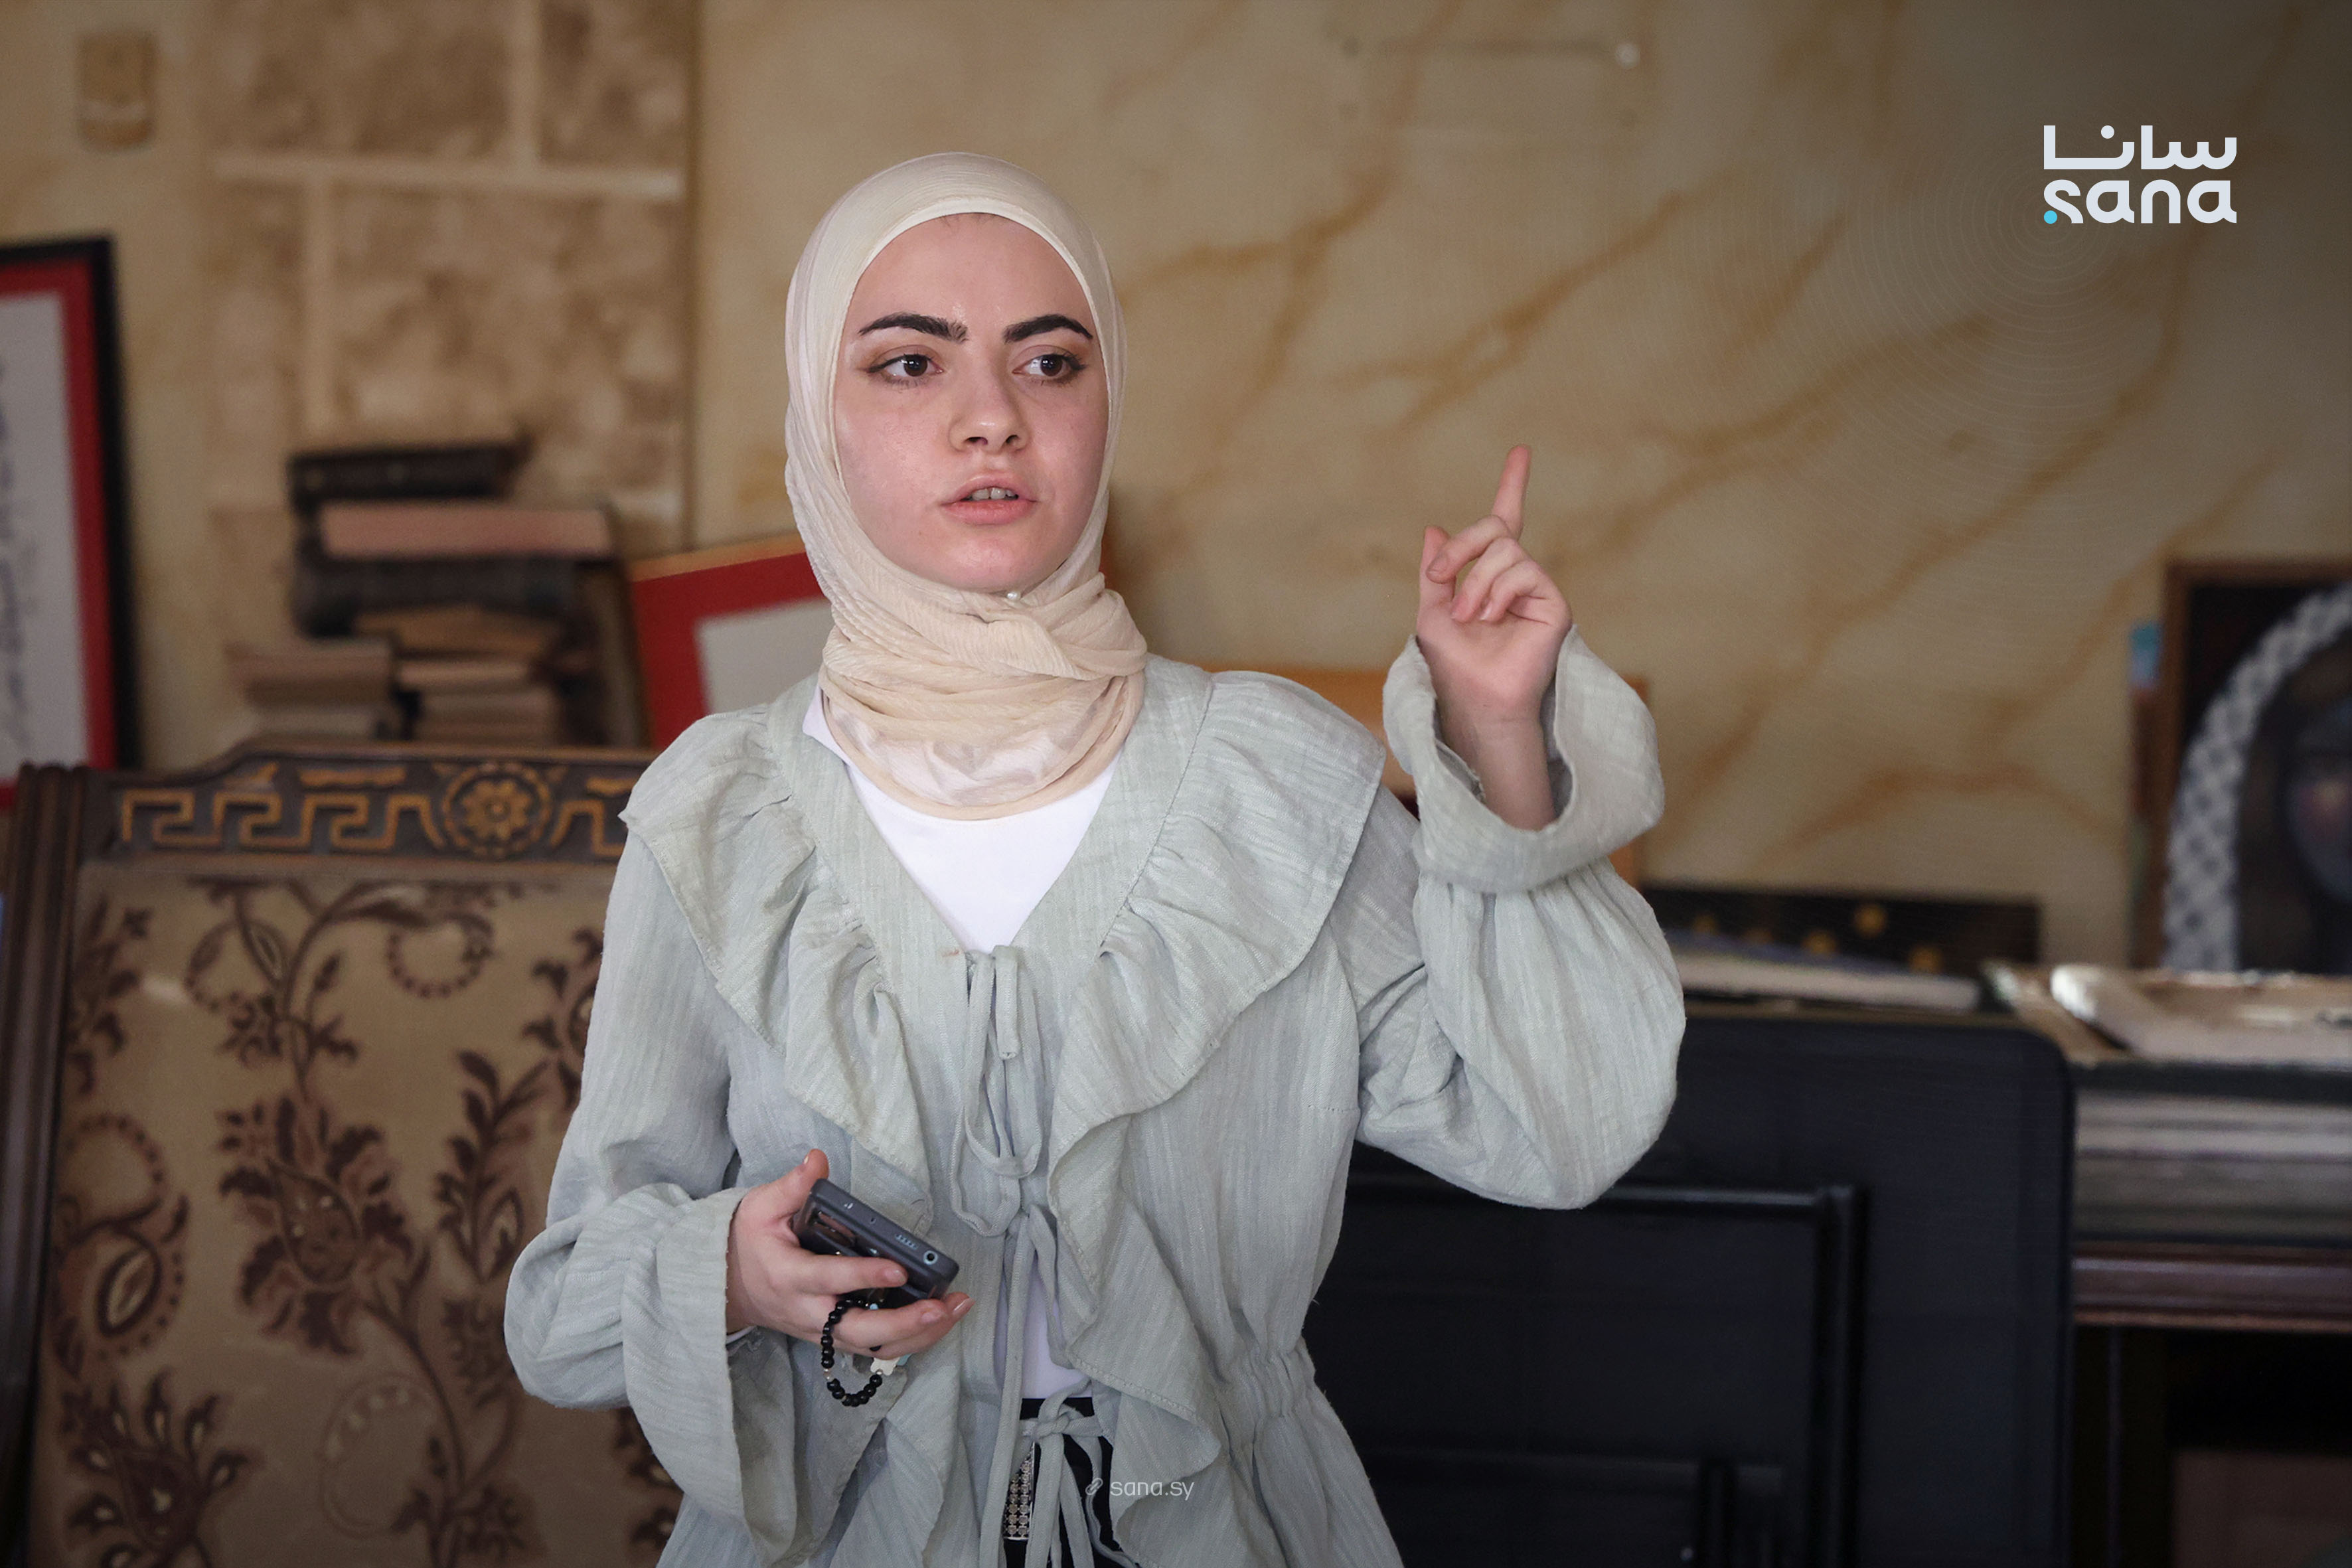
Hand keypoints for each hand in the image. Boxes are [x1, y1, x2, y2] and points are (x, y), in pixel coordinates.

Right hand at [725, 1148, 972, 1359]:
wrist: (730, 1287)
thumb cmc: (750, 1243)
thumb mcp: (761, 1208)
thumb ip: (792, 1186)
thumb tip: (817, 1159)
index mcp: (789, 1276)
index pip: (829, 1280)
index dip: (864, 1276)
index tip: (898, 1269)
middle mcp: (808, 1312)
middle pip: (859, 1330)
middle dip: (904, 1322)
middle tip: (940, 1306)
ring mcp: (823, 1331)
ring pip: (873, 1346)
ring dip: (918, 1334)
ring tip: (954, 1309)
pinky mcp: (835, 1338)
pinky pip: (876, 1347)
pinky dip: (911, 1339)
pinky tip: (941, 1319)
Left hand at [1416, 445, 1573, 828]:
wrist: (1476, 698)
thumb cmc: (1455, 663)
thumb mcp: (1431, 611)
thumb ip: (1436, 570)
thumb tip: (1434, 528)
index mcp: (1490, 576)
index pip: (1505, 521)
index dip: (1513, 486)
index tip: (1521, 451)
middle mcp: (1518, 577)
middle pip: (1495, 529)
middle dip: (1462, 547)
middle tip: (1440, 578)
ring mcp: (1538, 589)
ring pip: (1505, 551)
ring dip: (1474, 584)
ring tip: (1469, 619)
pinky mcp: (1554, 604)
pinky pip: (1524, 572)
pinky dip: (1496, 593)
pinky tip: (1491, 619)